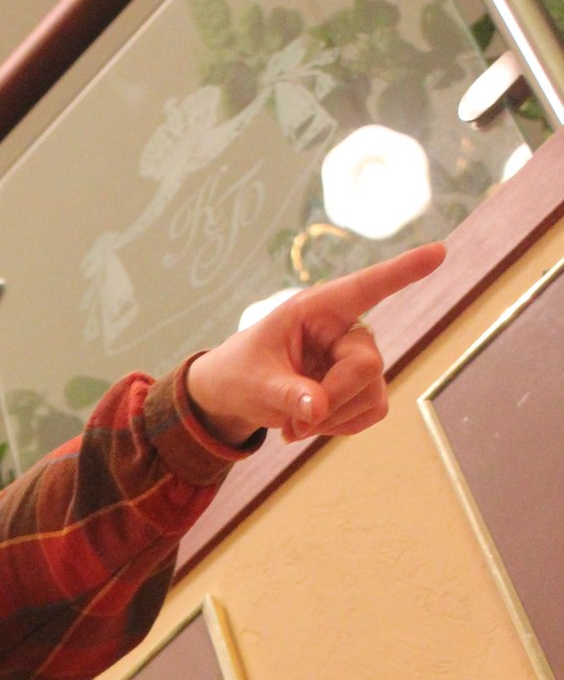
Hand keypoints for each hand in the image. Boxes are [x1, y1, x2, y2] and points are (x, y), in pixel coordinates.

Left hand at [185, 242, 447, 447]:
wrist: (240, 395)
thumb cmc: (243, 374)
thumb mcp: (253, 383)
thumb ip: (284, 394)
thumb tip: (318, 409)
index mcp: (317, 309)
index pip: (366, 287)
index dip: (403, 271)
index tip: (439, 251)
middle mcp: (346, 329)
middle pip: (366, 365)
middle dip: (333, 401)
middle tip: (294, 425)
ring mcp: (359, 358)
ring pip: (372, 394)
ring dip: (332, 420)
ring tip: (295, 424)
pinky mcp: (365, 388)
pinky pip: (372, 411)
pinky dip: (341, 427)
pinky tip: (313, 424)